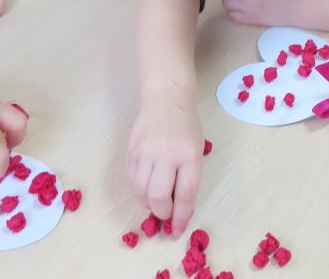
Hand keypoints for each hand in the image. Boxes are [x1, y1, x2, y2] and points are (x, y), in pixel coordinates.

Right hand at [127, 96, 202, 233]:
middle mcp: (167, 153)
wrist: (166, 100)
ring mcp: (146, 151)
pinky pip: (132, 180)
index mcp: (189, 155)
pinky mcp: (131, 150)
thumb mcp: (196, 150)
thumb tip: (177, 209)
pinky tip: (146, 188)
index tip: (178, 229)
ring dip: (148, 204)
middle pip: (159, 196)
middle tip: (165, 215)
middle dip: (161, 213)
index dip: (181, 216)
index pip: (185, 194)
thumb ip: (188, 178)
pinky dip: (139, 191)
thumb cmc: (186, 127)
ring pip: (141, 191)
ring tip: (156, 201)